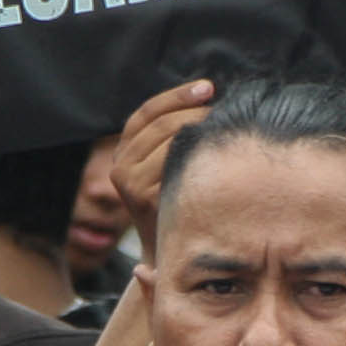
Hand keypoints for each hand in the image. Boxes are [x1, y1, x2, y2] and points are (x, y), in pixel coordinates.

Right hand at [106, 77, 217, 253]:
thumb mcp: (164, 171)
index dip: (177, 95)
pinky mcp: (146, 198)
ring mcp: (130, 184)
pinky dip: (198, 150)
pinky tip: (220, 150)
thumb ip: (172, 138)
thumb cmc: (177, 206)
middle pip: (161, 124)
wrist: (168, 258)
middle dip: (194, 111)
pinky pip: (176, 161)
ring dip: (199, 128)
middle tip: (224, 110)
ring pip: (170, 139)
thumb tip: (208, 91)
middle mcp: (120, 168)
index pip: (147, 112)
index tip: (208, 87)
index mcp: (121, 155)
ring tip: (226, 127)